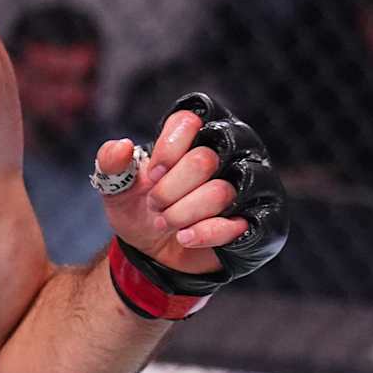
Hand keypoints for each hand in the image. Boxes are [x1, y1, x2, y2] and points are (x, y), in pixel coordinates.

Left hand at [97, 92, 286, 279]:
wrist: (156, 252)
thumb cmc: (142, 209)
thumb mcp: (117, 188)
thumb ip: (112, 164)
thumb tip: (122, 145)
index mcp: (196, 135)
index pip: (188, 120)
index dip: (166, 150)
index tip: (151, 175)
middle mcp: (230, 153)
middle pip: (202, 160)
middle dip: (168, 190)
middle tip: (155, 205)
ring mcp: (250, 186)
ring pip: (220, 192)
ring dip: (182, 213)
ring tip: (167, 222)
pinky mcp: (261, 220)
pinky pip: (235, 224)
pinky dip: (202, 233)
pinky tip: (184, 237)